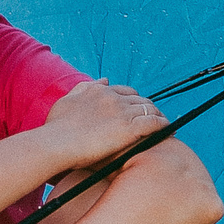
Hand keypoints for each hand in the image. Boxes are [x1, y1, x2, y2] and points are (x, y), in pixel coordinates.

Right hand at [37, 78, 166, 172]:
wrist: (55, 143)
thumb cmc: (55, 129)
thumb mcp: (66, 102)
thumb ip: (84, 88)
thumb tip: (103, 80)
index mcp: (98, 91)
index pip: (124, 91)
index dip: (134, 100)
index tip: (137, 108)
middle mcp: (112, 97)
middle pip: (140, 99)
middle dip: (148, 107)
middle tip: (154, 117)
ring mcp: (122, 112)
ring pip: (149, 109)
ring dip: (158, 115)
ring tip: (164, 124)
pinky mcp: (129, 128)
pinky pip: (154, 123)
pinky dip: (163, 125)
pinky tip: (168, 130)